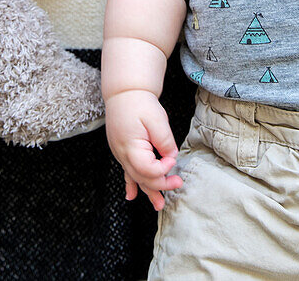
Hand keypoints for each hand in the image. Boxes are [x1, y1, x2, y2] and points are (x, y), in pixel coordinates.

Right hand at [105, 90, 182, 209]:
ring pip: (135, 178)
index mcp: (131, 146)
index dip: (163, 169)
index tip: (172, 159)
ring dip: (148, 192)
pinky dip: (130, 185)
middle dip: (161, 184)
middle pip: (142, 178)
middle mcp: (122, 154)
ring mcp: (120, 154)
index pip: (148, 169)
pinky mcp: (121, 152)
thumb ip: (165, 141)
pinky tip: (131, 196)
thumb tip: (171, 157)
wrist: (123, 92)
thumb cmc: (139, 103)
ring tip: (159, 205)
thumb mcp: (156, 119)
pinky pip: (125, 172)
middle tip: (178, 184)